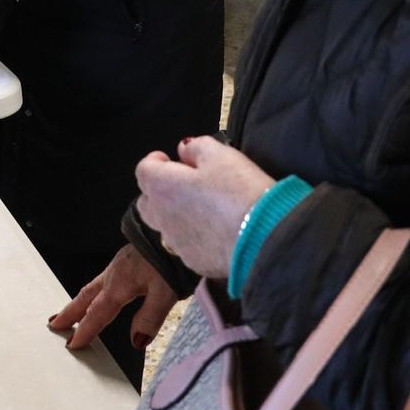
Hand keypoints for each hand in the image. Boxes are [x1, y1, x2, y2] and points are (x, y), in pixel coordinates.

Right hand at [49, 245, 179, 352]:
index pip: (97, 313)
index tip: (72, 344)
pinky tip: (101, 290)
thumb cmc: (172, 258)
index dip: (85, 330)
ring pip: (93, 286)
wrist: (177, 227)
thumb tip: (137, 341)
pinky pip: (102, 278)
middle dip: (70, 312)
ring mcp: (120, 264)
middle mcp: (115, 274)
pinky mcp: (127, 258)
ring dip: (80, 300)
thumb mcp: (165, 293)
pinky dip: (94, 289)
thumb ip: (149, 318)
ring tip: (71, 310)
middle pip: (86, 297)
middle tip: (55, 323)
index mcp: (120, 285)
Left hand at [134, 137, 275, 278]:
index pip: (144, 170)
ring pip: (166, 226)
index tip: (171, 159)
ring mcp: (177, 243)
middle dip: (160, 190)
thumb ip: (196, 147)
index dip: (156, 161)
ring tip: (204, 208)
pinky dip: (194, 236)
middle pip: (147, 201)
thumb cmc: (241, 191)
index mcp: (163, 188)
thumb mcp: (221, 156)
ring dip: (176, 214)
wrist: (265, 238)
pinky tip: (218, 231)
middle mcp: (162, 217)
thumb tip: (183, 149)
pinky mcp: (195, 262)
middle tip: (185, 183)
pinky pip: (186, 246)